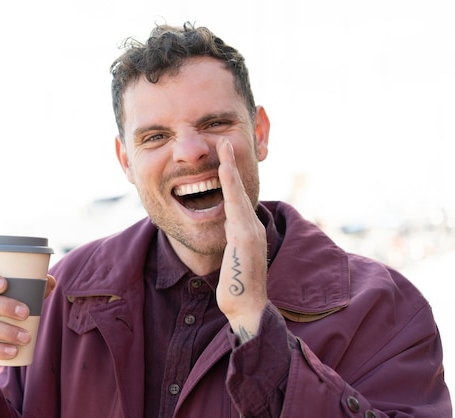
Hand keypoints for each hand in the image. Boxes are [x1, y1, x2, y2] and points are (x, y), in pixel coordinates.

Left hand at [216, 139, 267, 342]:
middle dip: (233, 164)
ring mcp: (250, 231)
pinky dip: (230, 186)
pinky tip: (223, 171)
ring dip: (231, 169)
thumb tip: (224, 226)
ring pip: (239, 194)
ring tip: (225, 148)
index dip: (232, 176)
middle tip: (226, 141)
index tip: (225, 157)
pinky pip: (235, 206)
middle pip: (241, 190)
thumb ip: (230, 239)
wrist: (247, 308)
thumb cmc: (237, 287)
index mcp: (247, 231)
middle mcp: (252, 227)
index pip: (238, 198)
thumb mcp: (232, 257)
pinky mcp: (244, 238)